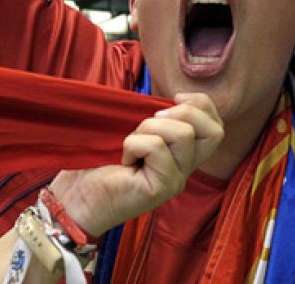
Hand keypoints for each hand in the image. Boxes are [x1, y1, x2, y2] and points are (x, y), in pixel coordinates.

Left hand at [45, 93, 223, 236]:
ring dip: (150, 127)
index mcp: (183, 155)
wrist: (77, 196)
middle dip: (182, 112)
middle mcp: (186, 169)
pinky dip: (134, 143)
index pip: (217, 127)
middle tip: (152, 121)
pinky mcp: (162, 188)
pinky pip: (156, 147)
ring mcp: (176, 180)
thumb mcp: (137, 131)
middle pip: (214, 131)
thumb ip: (160, 118)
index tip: (174, 98)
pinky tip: (124, 160)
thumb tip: (176, 98)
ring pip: (183, 134)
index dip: (201, 104)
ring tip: (131, 143)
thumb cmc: (101, 161)